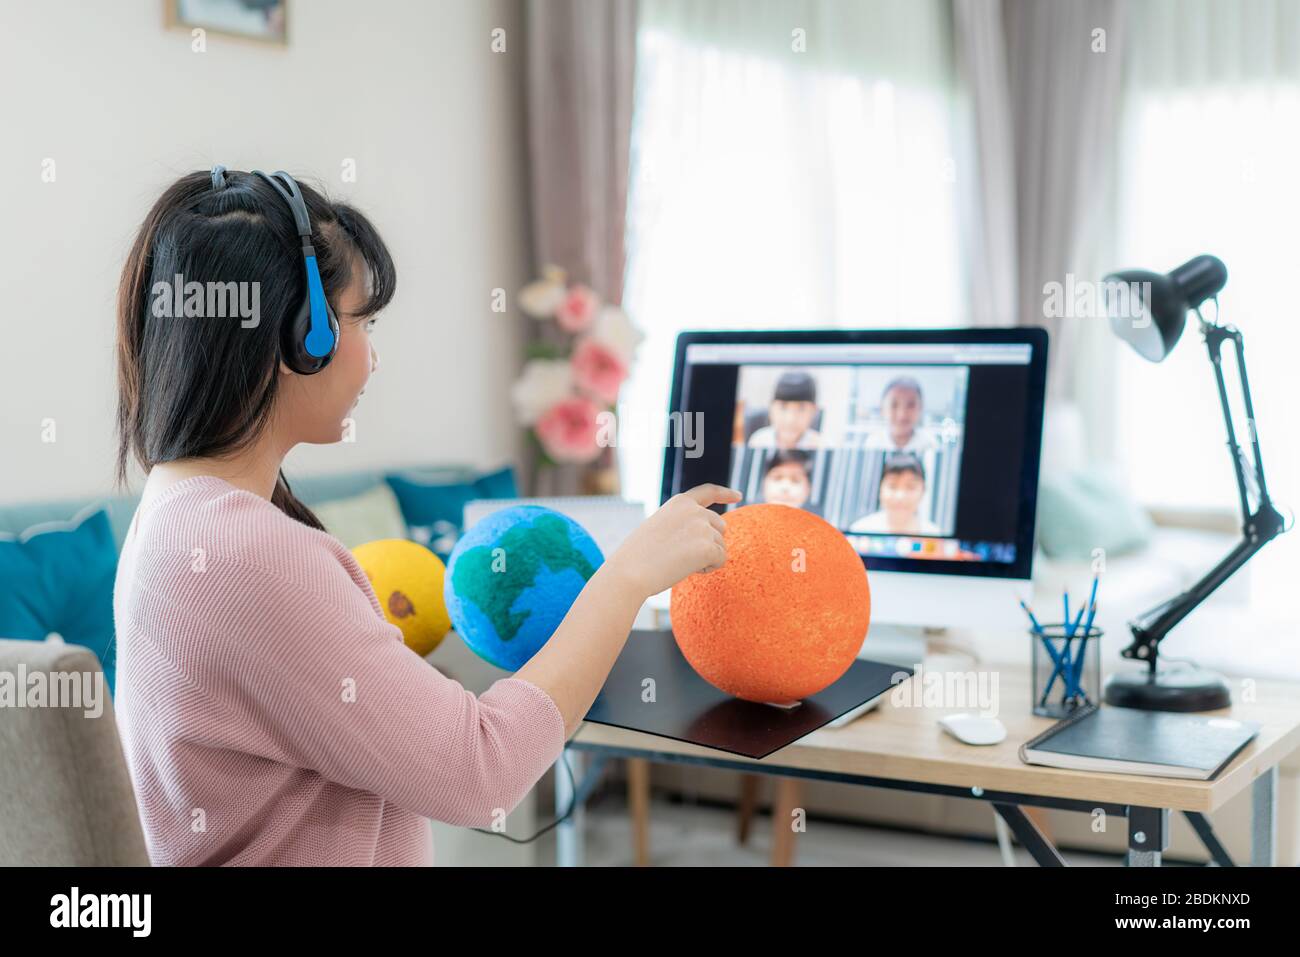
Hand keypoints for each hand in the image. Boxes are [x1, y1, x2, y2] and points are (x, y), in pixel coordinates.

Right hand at [607, 484, 742, 599]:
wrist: (630, 571)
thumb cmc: (639, 556)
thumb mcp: (660, 528)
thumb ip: (683, 524)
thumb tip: (707, 536)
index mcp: (680, 503)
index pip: (708, 492)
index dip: (725, 493)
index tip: (738, 496)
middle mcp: (695, 510)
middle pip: (720, 527)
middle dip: (709, 543)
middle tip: (683, 556)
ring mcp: (703, 527)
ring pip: (721, 546)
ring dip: (707, 558)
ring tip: (680, 563)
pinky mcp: (708, 546)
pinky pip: (721, 560)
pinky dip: (709, 569)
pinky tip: (687, 569)